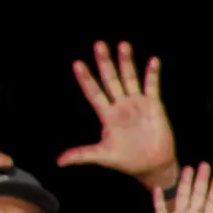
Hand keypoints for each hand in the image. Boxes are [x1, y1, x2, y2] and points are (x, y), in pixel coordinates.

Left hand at [56, 41, 176, 185]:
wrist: (153, 167)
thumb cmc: (128, 162)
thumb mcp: (103, 157)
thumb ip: (82, 154)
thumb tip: (59, 161)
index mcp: (107, 115)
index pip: (93, 92)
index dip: (86, 79)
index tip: (77, 64)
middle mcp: (120, 105)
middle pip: (110, 79)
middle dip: (105, 62)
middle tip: (98, 44)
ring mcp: (137, 103)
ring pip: (130, 78)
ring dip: (126, 62)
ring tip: (123, 45)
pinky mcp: (153, 105)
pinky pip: (152, 86)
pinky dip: (153, 74)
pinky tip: (153, 61)